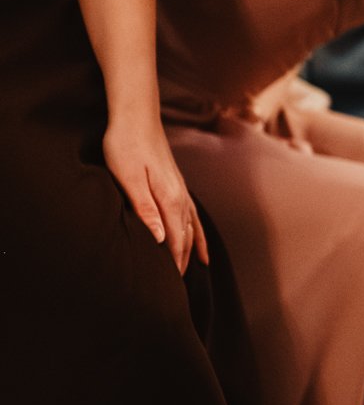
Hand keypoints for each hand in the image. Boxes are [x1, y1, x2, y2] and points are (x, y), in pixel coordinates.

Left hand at [103, 113, 205, 271]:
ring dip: (193, 249)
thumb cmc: (125, 145)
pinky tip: (197, 237)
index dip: (173, 264)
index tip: (170, 286)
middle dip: (184, 262)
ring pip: (192, 227)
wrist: (136, 116)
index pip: (175, 240)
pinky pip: (192, 215)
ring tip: (197, 269)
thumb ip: (144, 208)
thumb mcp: (128, 177)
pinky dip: (197, 230)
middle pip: (186, 237)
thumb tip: (159, 238)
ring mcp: (181, 189)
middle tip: (179, 287)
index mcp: (169, 199)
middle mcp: (181, 197)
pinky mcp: (176, 184)